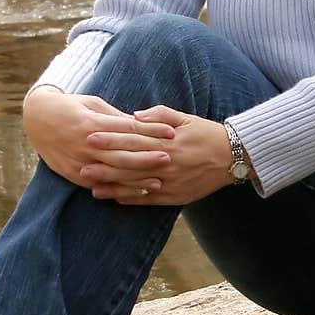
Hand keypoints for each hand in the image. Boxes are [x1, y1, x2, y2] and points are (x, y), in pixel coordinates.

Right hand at [22, 87, 174, 188]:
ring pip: (113, 172)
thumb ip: (116, 117)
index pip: (128, 128)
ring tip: (158, 180)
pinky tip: (136, 192)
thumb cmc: (71, 107)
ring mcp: (80, 161)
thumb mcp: (93, 104)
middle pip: (123, 153)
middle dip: (148, 157)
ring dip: (137, 178)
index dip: (151, 130)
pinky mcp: (75, 175)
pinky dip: (119, 189)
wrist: (37, 120)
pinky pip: (101, 184)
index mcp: (92, 122)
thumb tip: (143, 124)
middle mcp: (85, 143)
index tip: (171, 131)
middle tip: (170, 157)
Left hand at [79, 105, 234, 205]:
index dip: (110, 139)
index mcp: (166, 142)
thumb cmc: (207, 134)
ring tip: (91, 187)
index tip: (89, 137)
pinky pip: (150, 200)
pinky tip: (115, 199)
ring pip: (136, 185)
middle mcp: (166, 163)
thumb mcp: (185, 118)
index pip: (132, 140)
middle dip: (104, 166)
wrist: (234, 157)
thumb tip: (135, 114)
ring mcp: (171, 182)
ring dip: (113, 187)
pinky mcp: (176, 196)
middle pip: (129, 165)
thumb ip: (159, 115)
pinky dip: (132, 200)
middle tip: (80, 166)